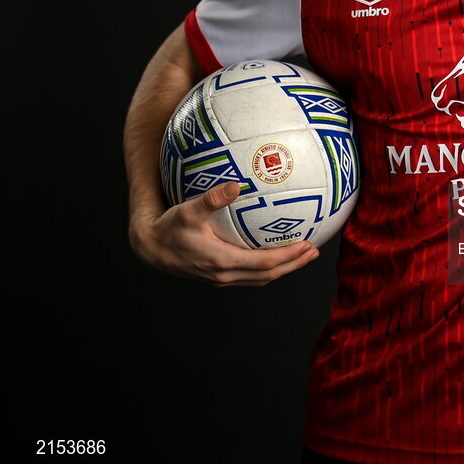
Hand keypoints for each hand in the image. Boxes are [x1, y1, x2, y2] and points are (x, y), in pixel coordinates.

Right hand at [129, 181, 319, 285]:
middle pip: (268, 275)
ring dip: (284, 268)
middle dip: (294, 264)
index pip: (265, 263)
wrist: (149, 248)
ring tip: (302, 255)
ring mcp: (222, 278)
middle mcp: (225, 275)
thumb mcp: (188, 211)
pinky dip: (268, 268)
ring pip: (260, 278)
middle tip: (314, 251)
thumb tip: (234, 185)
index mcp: (222, 262)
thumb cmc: (169, 227)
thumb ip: (212, 199)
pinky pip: (250, 275)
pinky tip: (274, 253)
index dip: (289, 256)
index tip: (307, 244)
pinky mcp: (218, 276)